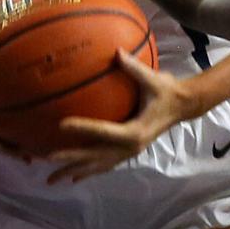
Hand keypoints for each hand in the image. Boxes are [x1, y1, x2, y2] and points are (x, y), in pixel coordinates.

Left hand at [45, 51, 193, 182]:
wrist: (183, 106)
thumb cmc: (167, 91)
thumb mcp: (153, 79)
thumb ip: (133, 67)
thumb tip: (116, 51)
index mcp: (135, 132)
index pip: (105, 131)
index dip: (83, 128)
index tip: (62, 124)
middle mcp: (131, 147)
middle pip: (96, 157)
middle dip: (70, 160)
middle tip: (46, 158)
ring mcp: (129, 153)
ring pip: (97, 166)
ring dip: (75, 171)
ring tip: (51, 178)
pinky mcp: (128, 152)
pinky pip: (104, 165)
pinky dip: (88, 171)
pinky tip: (73, 177)